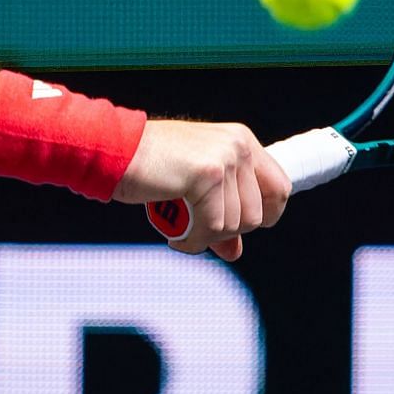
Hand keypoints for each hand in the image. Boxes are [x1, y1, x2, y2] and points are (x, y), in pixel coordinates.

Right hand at [111, 120, 289, 260]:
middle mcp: (239, 145)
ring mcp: (225, 158)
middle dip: (226, 231)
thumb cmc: (149, 166)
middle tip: (195, 227)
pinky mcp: (208, 174)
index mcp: (241, 141)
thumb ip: (220, 214)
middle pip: (256, 215)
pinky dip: (191, 239)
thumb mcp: (192, 188)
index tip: (237, 230)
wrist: (113, 150)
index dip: (264, 216)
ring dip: (204, 236)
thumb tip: (234, 251)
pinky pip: (212, 227)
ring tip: (179, 225)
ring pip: (234, 225)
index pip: (280, 188)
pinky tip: (174, 233)